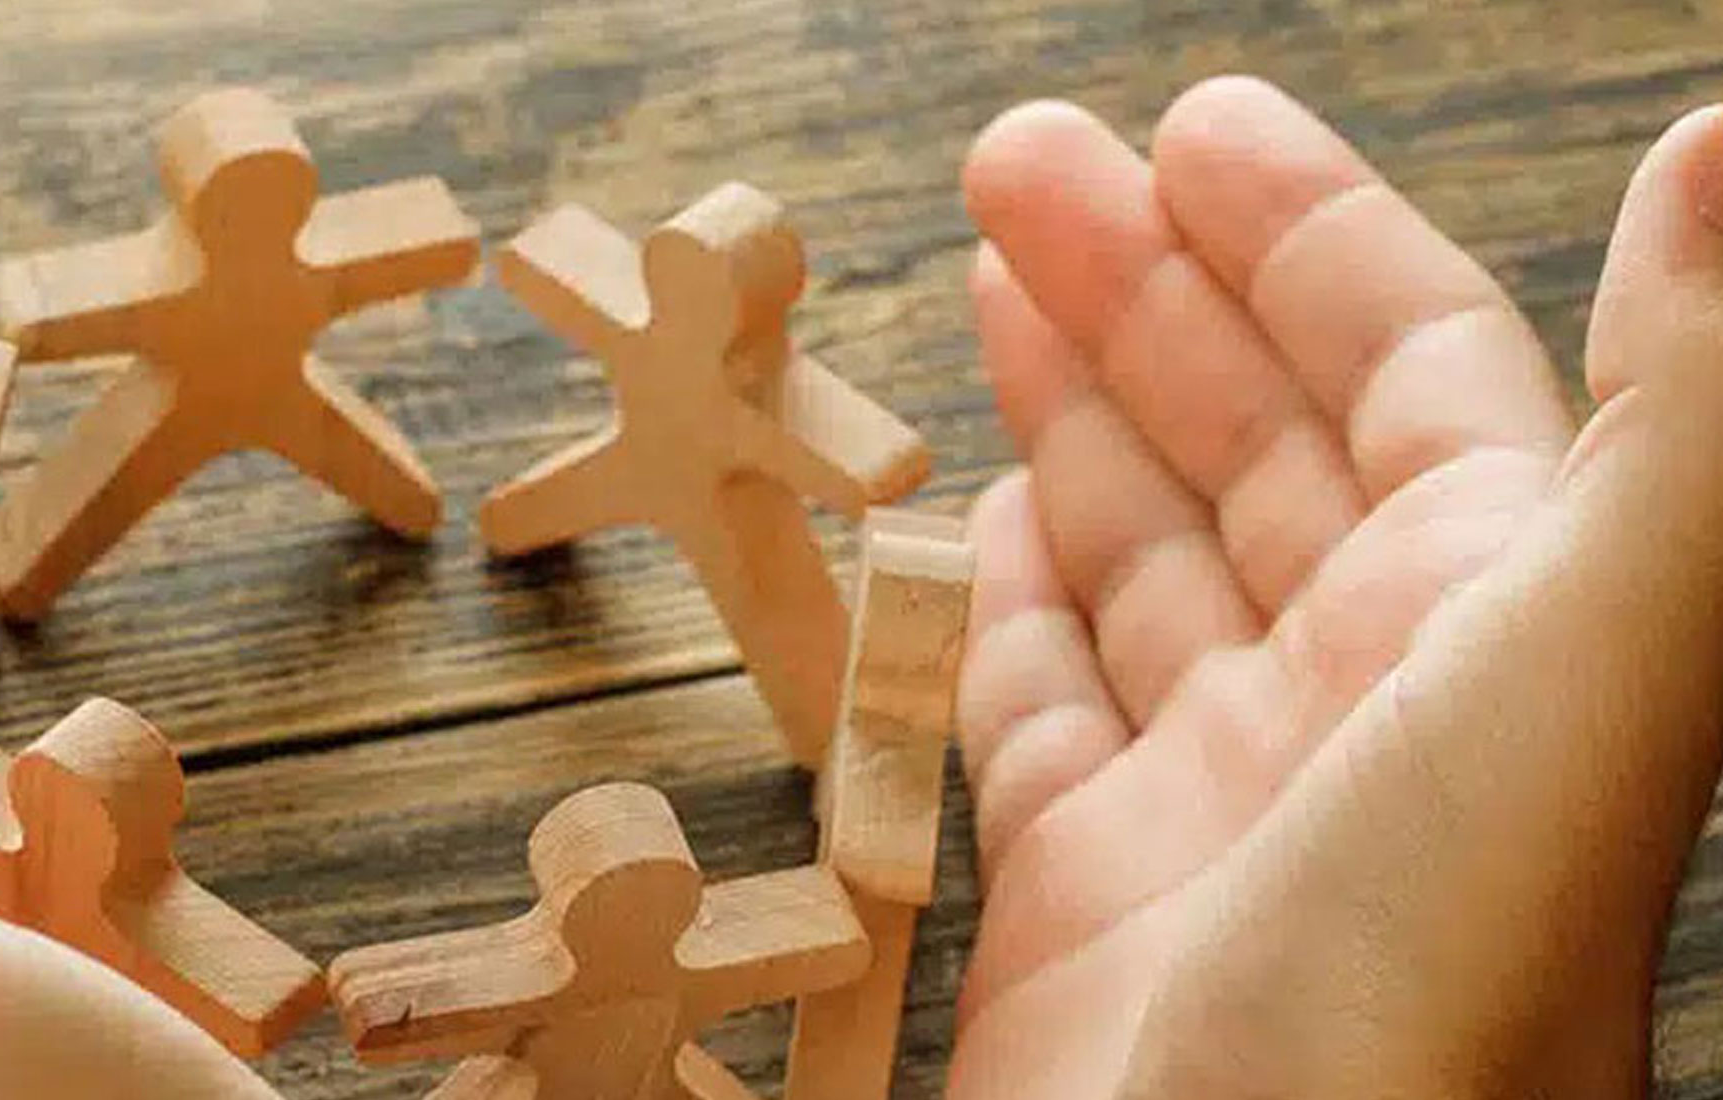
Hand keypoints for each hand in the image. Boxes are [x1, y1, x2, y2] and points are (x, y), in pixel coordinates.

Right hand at [949, 78, 1722, 1095]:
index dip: (1312, 237)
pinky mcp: (1081, 905)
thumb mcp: (1574, 679)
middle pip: (1256, 442)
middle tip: (1023, 160)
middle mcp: (1368, 707)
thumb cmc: (1416, 1005)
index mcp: (1494, 629)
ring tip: (983, 281)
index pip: (1415, 371)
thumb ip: (1683, 423)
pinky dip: (1006, 606)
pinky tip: (977, 523)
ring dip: (1069, 413)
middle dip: (1145, 288)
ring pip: (1143, 558)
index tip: (1199, 125)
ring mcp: (1219, 806)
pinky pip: (1039, 713)